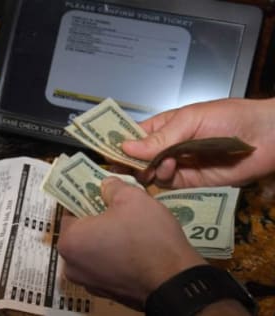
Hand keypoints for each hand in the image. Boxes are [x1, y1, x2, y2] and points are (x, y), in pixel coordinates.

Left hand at [57, 177, 205, 310]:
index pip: (70, 210)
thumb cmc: (148, 238)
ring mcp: (89, 282)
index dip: (88, 197)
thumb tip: (106, 185)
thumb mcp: (132, 198)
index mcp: (69, 241)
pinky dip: (116, 256)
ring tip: (131, 227)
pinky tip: (135, 248)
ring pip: (94, 249)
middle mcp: (71, 265)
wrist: (176, 282)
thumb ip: (112, 187)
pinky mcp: (107, 293)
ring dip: (108, 238)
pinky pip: (106, 266)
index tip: (103, 193)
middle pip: (82, 231)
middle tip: (120, 209)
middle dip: (98, 219)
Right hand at [122, 98, 274, 187]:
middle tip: (118, 168)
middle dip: (127, 162)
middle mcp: (167, 147)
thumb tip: (125, 147)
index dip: (118, 141)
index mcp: (164, 126)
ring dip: (146, 170)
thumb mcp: (190, 120)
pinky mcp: (189, 182)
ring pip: (149, 172)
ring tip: (153, 166)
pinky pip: (167, 183)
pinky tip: (167, 170)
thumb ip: (159, 138)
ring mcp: (177, 165)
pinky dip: (162, 178)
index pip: (134, 135)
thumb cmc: (227, 118)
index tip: (103, 150)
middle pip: (137, 157)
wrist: (266, 137)